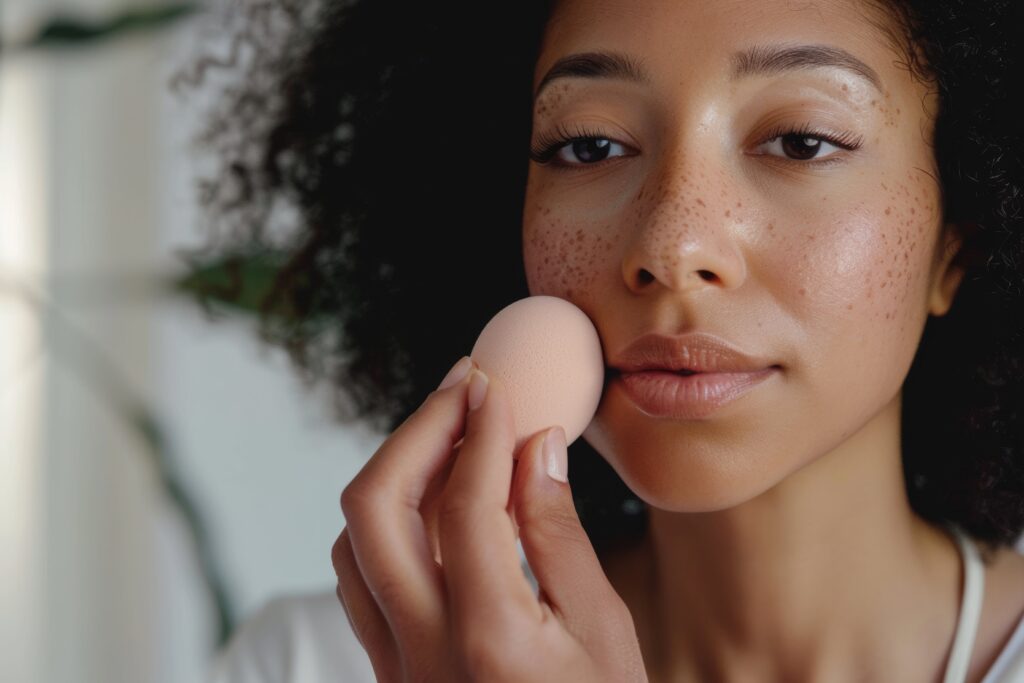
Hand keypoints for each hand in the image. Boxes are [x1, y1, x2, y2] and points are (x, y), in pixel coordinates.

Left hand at [331, 356, 647, 681]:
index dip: (479, 428)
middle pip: (375, 508)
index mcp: (490, 637)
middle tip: (461, 388)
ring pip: (354, 541)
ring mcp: (394, 667)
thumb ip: (559, 534)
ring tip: (447, 436)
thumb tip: (534, 446)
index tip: (493, 385)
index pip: (465, 501)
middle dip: (416, 431)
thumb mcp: (603, 631)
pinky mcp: (388, 674)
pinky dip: (386, 522)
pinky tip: (430, 503)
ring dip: (394, 473)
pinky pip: (362, 580)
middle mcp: (421, 651)